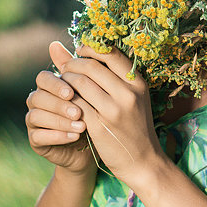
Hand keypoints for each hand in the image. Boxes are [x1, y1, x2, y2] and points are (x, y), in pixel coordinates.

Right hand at [25, 42, 95, 175]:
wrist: (94, 144)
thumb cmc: (94, 112)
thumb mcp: (93, 91)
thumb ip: (86, 70)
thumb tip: (80, 47)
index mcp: (49, 85)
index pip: (43, 78)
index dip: (55, 84)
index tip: (72, 92)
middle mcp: (37, 100)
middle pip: (38, 96)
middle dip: (58, 104)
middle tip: (78, 111)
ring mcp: (33, 120)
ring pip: (37, 116)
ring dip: (60, 121)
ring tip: (82, 126)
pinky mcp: (35, 139)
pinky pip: (38, 136)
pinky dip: (57, 136)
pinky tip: (74, 137)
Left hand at [58, 42, 162, 184]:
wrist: (143, 161)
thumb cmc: (135, 125)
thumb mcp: (132, 97)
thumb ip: (110, 73)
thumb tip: (82, 46)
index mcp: (138, 83)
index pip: (111, 53)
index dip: (90, 48)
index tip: (80, 51)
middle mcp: (128, 94)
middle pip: (91, 66)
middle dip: (73, 64)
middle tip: (66, 68)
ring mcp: (113, 110)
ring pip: (79, 83)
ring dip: (66, 80)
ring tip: (64, 84)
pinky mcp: (98, 126)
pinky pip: (75, 104)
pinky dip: (66, 100)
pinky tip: (65, 102)